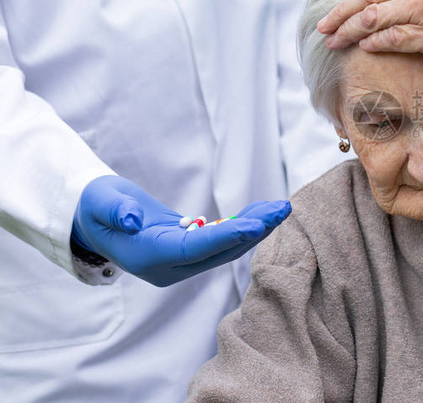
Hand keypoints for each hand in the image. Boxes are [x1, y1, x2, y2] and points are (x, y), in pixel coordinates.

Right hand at [72, 175, 290, 286]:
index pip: (196, 250)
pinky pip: (222, 241)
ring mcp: (180, 261)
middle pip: (220, 251)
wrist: (93, 218)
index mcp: (149, 258)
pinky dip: (244, 227)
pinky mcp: (189, 250)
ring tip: (281, 208)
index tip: (258, 224)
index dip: (228, 237)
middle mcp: (169, 266)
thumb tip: (133, 219)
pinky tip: (263, 212)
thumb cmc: (96, 206)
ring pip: (226, 247)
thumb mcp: (100, 203)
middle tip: (282, 210)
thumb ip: (117, 211)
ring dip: (255, 228)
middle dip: (254, 231)